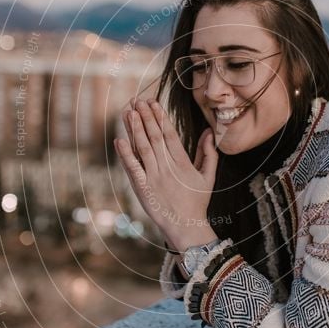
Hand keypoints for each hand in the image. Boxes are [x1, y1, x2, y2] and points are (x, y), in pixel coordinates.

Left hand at [114, 99, 218, 248]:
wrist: (185, 227)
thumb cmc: (197, 202)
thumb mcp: (208, 177)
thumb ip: (209, 153)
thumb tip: (209, 133)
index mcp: (183, 163)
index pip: (169, 134)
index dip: (160, 117)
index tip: (153, 103)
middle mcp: (167, 168)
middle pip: (154, 137)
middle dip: (145, 117)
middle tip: (137, 100)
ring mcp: (154, 178)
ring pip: (143, 148)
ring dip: (134, 129)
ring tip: (128, 111)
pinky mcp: (143, 188)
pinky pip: (133, 168)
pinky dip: (125, 154)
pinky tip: (119, 140)